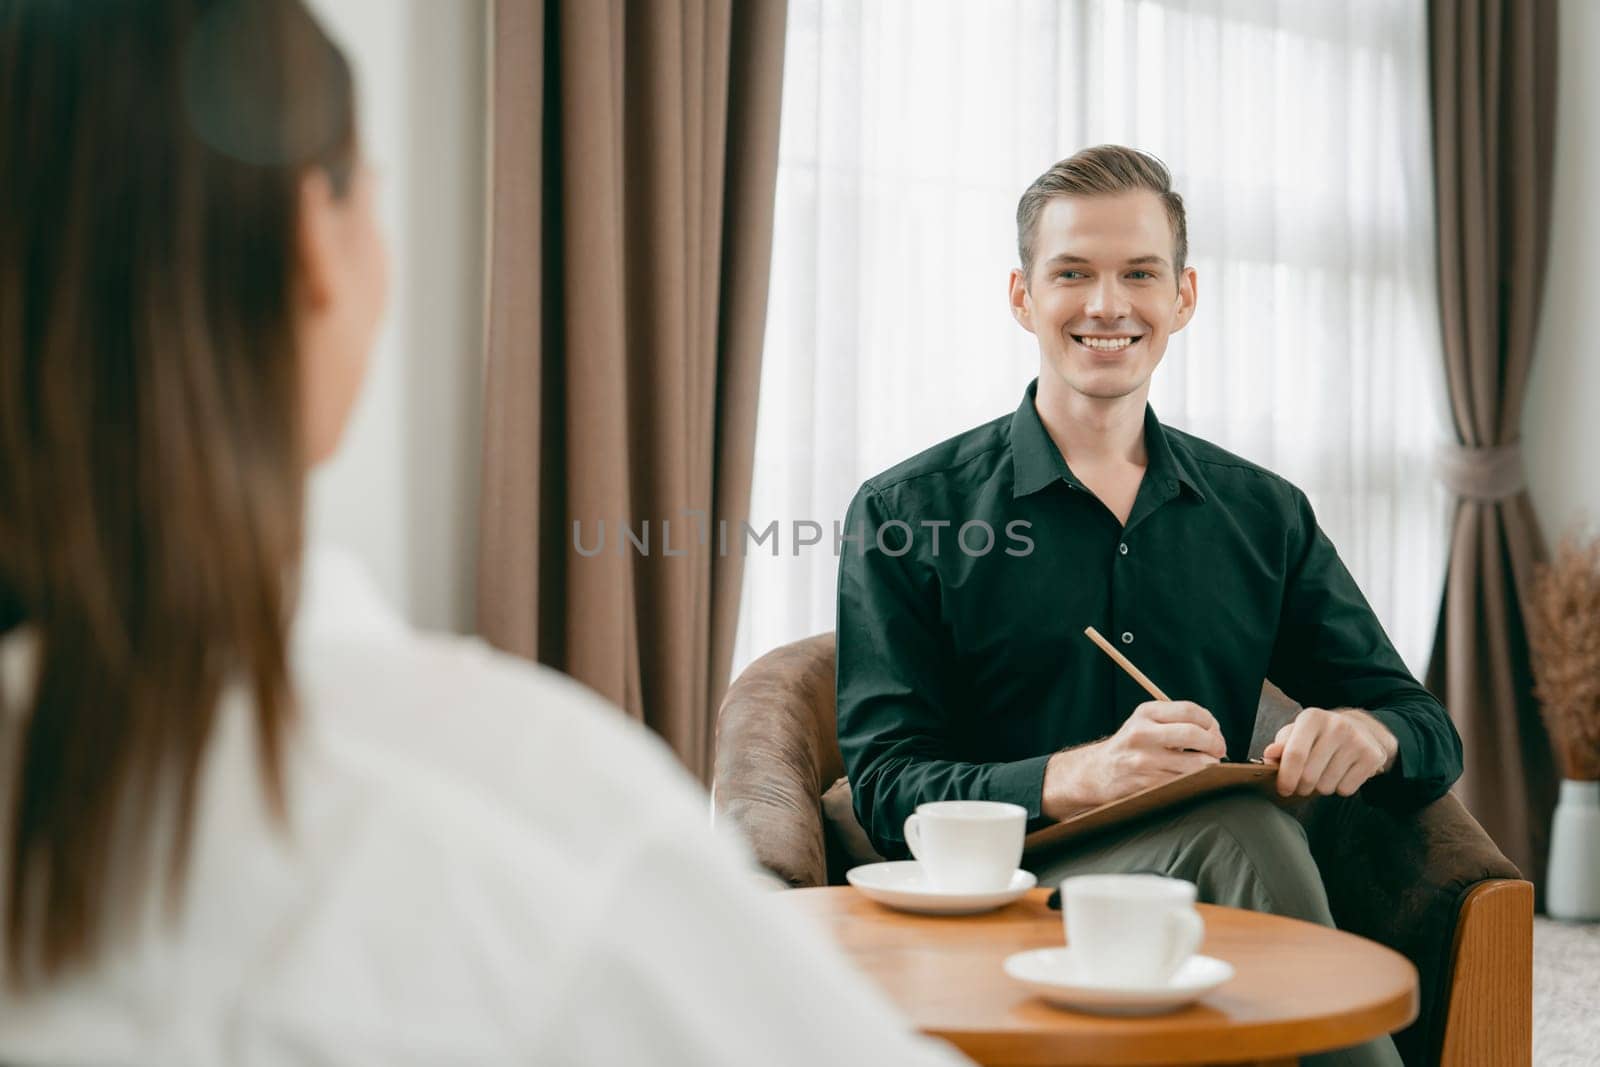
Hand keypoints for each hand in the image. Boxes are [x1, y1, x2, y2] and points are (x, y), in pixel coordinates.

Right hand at [1042, 701, 1226, 818]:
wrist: (1097, 772)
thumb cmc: (1131, 747)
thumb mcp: (1145, 722)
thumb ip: (1176, 720)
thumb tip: (1215, 731)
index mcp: (1145, 713)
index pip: (1190, 710)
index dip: (1210, 722)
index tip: (1215, 731)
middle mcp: (1142, 733)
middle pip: (1194, 734)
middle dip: (1215, 744)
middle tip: (1219, 751)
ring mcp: (1144, 760)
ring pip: (1195, 764)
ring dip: (1209, 767)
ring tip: (1206, 766)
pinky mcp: (1147, 784)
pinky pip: (1185, 782)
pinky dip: (1196, 781)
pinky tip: (1191, 778)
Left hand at [1261, 707, 1397, 796]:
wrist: (1362, 728)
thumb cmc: (1320, 734)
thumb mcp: (1297, 733)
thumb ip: (1281, 745)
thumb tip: (1268, 755)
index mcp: (1312, 718)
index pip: (1295, 754)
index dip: (1286, 777)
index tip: (1283, 789)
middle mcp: (1337, 726)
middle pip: (1309, 775)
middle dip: (1301, 786)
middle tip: (1303, 783)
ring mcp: (1357, 741)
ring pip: (1327, 786)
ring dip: (1321, 787)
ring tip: (1325, 773)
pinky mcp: (1372, 757)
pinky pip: (1346, 789)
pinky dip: (1340, 788)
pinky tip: (1342, 773)